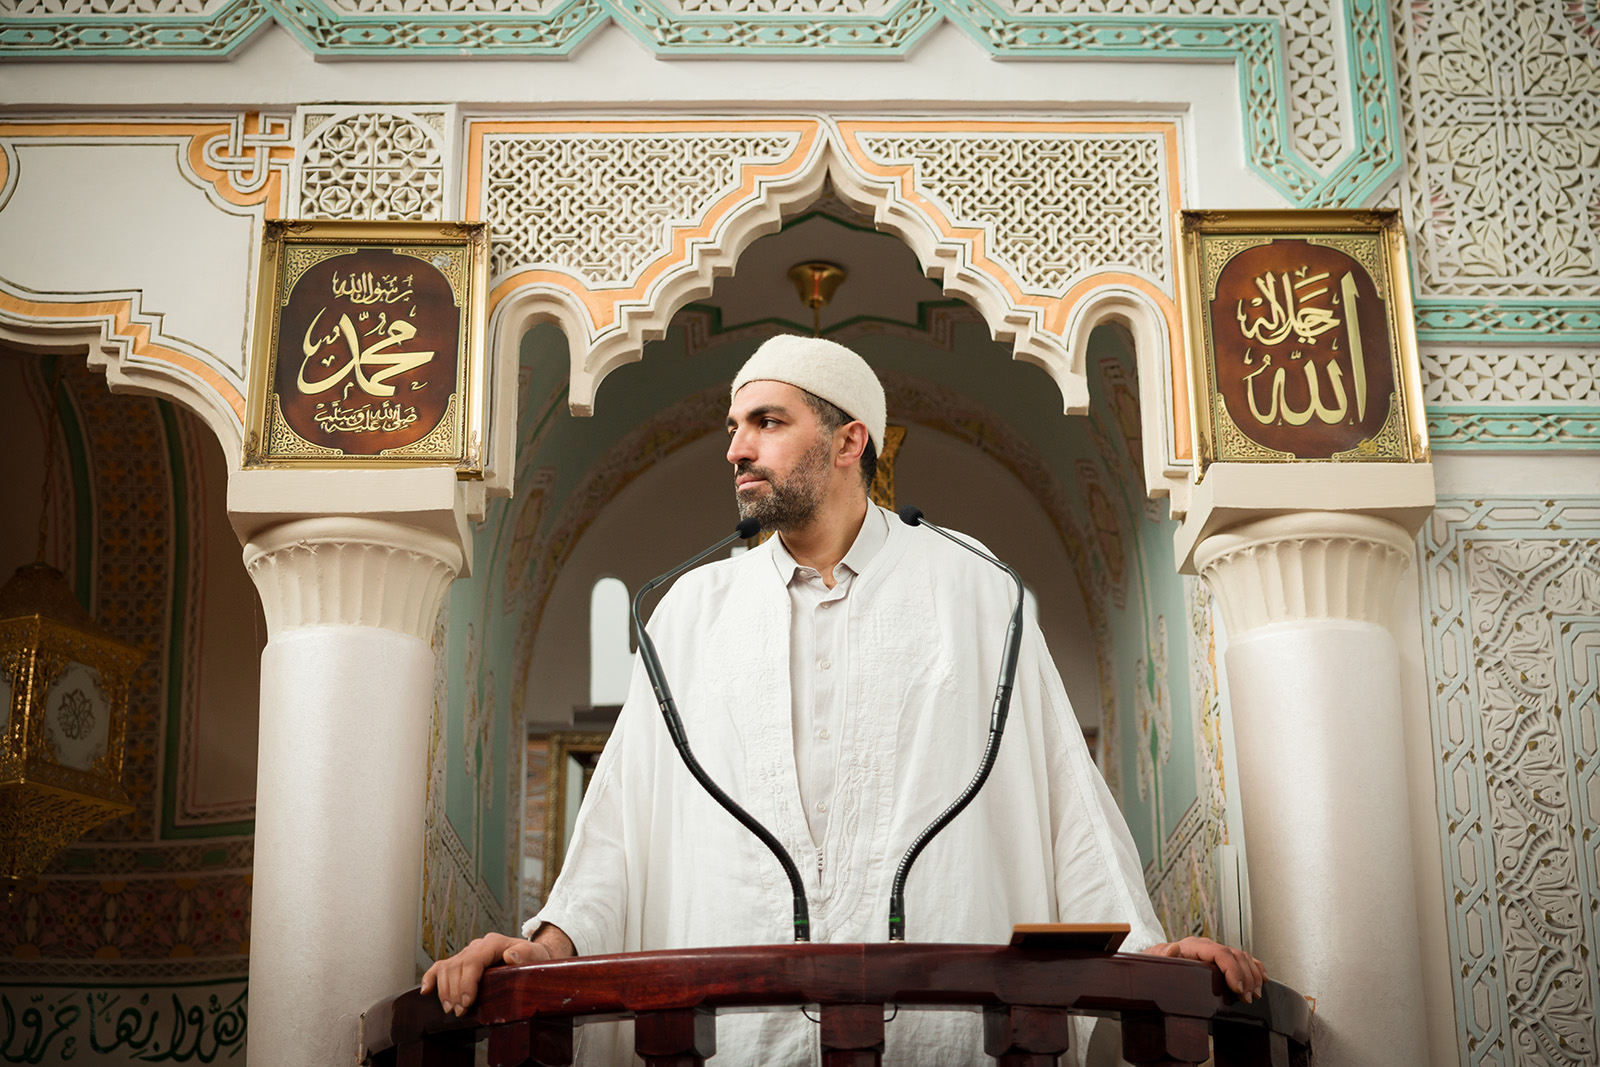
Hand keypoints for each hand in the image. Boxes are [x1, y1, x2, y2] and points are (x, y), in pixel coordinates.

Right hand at [420, 932, 551, 1016]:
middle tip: (460, 1012)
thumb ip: (525, 954)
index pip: (473, 960)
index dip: (467, 982)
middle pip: (456, 966)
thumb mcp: (536, 955)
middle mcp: (477, 946)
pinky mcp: (460, 963)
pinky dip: (431, 978)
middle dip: (455, 992)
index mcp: (493, 943)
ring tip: (451, 1009)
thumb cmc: (533, 958)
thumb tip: (510, 955)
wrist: (530, 958)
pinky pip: (440, 967)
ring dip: (444, 991)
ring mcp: (467, 954)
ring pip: (446, 968)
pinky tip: (425, 991)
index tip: (467, 1003)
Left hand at [1144, 936, 1266, 1002]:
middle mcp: (1206, 947)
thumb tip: (1173, 948)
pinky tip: (1262, 978)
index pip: (1220, 953)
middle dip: (1246, 977)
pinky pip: (1242, 959)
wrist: (1154, 964)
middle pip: (1235, 955)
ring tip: (1255, 994)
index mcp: (1192, 946)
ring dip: (1253, 975)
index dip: (1233, 970)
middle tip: (1249, 998)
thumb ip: (1161, 955)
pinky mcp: (1219, 959)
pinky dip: (1255, 967)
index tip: (1239, 988)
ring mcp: (1214, 952)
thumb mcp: (1152, 960)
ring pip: (1242, 957)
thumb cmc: (1154, 964)